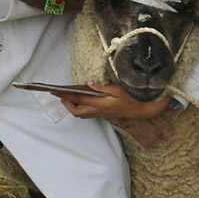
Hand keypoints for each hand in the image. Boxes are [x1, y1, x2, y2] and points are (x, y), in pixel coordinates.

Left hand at [54, 82, 169, 119]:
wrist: (144, 110)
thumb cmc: (133, 98)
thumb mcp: (119, 89)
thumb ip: (103, 87)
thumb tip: (89, 83)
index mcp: (101, 103)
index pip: (79, 99)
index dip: (65, 94)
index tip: (55, 90)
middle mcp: (99, 110)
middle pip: (77, 111)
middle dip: (67, 103)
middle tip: (60, 94)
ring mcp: (102, 113)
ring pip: (81, 114)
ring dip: (73, 106)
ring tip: (68, 97)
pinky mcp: (105, 113)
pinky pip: (88, 113)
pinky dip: (81, 107)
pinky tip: (82, 100)